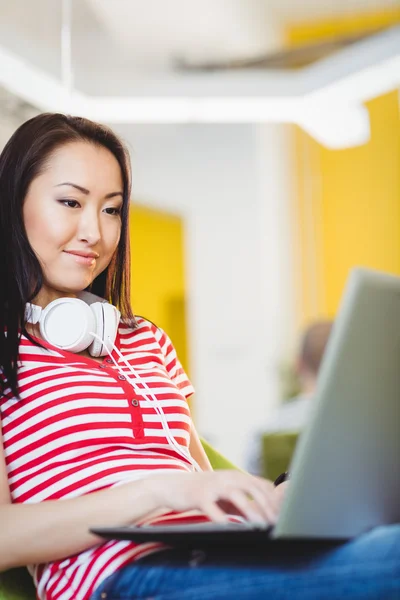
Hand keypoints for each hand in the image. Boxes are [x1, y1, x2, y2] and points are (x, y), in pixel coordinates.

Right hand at [147, 470, 281, 524]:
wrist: (172, 486)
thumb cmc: (203, 493)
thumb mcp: (225, 496)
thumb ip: (243, 502)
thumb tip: (264, 515)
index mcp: (234, 476)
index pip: (260, 484)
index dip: (273, 499)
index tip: (284, 514)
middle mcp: (226, 477)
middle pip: (252, 487)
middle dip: (266, 505)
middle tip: (276, 522)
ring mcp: (213, 486)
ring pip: (236, 495)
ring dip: (251, 510)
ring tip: (261, 525)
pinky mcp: (199, 496)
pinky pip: (213, 508)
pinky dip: (222, 518)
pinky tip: (230, 527)